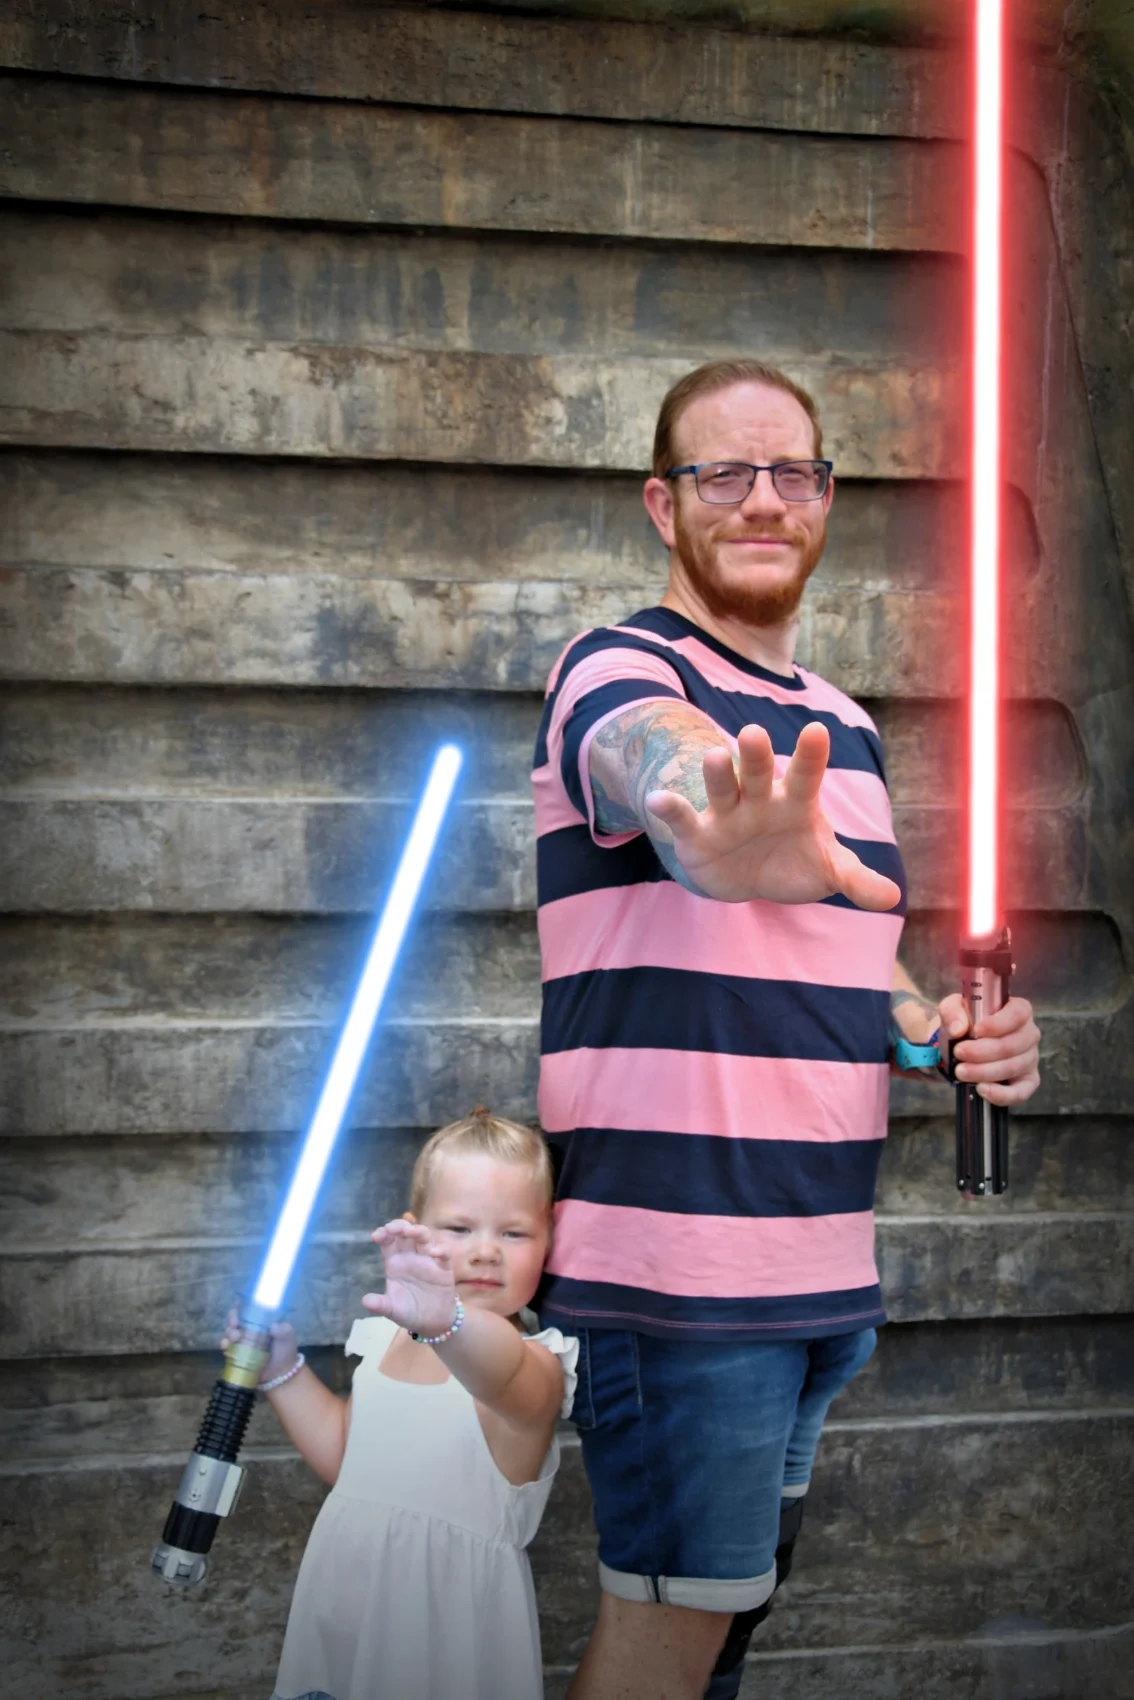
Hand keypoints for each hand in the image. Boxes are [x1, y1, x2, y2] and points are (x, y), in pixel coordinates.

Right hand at [220, 1307, 298, 1383]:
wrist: (280, 1374)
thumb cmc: (285, 1351)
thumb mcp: (288, 1338)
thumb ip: (284, 1330)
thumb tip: (274, 1327)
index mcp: (261, 1320)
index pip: (249, 1307)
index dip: (242, 1304)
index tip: (239, 1305)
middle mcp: (249, 1328)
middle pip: (236, 1317)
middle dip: (232, 1318)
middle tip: (235, 1324)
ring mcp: (242, 1340)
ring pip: (230, 1330)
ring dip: (229, 1331)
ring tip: (235, 1337)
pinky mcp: (237, 1352)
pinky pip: (227, 1346)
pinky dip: (224, 1344)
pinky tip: (226, 1346)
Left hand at [362, 1220, 458, 1336]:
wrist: (432, 1323)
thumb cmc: (409, 1311)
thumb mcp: (391, 1309)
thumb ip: (380, 1304)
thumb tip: (365, 1301)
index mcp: (395, 1262)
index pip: (388, 1241)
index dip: (383, 1234)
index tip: (376, 1236)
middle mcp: (411, 1257)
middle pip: (405, 1233)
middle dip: (399, 1226)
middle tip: (392, 1228)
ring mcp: (428, 1260)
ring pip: (424, 1238)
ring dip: (418, 1231)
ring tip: (410, 1231)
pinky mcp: (444, 1269)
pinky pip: (444, 1255)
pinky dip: (441, 1250)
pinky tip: (434, 1252)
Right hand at [644, 722, 900, 910]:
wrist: (748, 878)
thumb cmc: (793, 861)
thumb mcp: (827, 870)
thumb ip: (856, 879)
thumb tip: (892, 897)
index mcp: (795, 802)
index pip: (807, 776)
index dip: (810, 756)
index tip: (816, 731)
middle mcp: (760, 799)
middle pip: (760, 773)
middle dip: (757, 756)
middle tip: (754, 732)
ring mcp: (727, 813)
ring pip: (723, 788)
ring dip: (718, 774)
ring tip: (715, 756)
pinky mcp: (698, 834)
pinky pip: (683, 818)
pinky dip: (670, 808)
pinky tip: (657, 798)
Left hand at [939, 993, 1040, 1106]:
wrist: (960, 1047)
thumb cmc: (963, 1023)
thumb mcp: (952, 1009)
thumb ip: (952, 1011)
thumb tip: (958, 1029)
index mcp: (1018, 1010)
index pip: (1019, 1013)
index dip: (999, 1023)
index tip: (976, 1030)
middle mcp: (1029, 1034)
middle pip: (1012, 1045)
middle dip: (982, 1051)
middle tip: (959, 1052)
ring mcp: (1030, 1059)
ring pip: (1012, 1068)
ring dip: (984, 1072)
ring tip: (961, 1071)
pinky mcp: (1026, 1082)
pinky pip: (1021, 1092)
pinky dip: (1002, 1094)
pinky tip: (982, 1089)